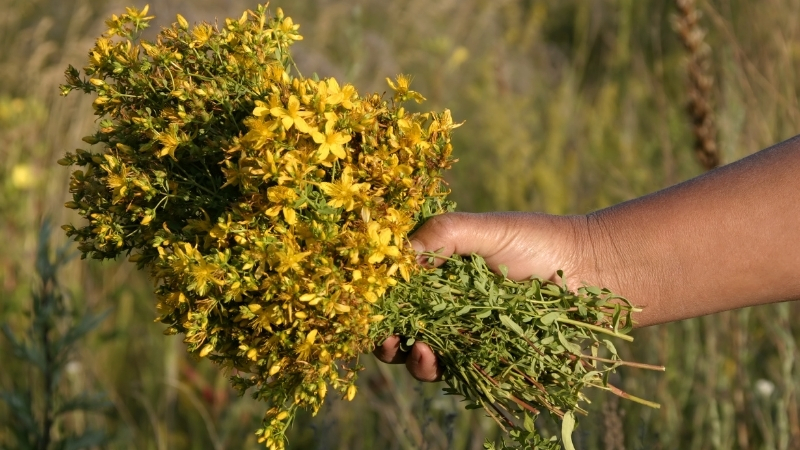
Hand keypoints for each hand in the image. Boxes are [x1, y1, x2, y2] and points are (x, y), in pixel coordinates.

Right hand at [372, 211, 593, 381]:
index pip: (397, 289)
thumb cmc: (537, 241)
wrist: (591, 272)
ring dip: (412, 358)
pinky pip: (457, 372)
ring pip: (424, 354)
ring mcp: (467, 334)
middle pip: (403, 327)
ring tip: (420, 351)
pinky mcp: (489, 358)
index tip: (370, 306)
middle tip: (387, 340)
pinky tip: (438, 360)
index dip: (379, 300)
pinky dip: (440, 370)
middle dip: (387, 338)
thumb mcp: (484, 229)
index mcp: (440, 271)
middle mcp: (447, 304)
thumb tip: (396, 256)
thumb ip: (441, 235)